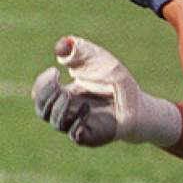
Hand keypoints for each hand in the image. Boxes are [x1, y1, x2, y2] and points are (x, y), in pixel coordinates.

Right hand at [31, 37, 180, 147]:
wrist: (140, 107)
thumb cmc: (119, 85)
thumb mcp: (102, 62)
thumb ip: (83, 52)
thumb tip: (63, 45)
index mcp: (66, 95)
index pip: (41, 94)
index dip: (42, 84)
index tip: (54, 70)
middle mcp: (69, 112)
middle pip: (42, 110)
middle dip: (46, 95)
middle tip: (59, 85)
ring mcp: (78, 125)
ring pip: (56, 123)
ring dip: (60, 108)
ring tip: (71, 95)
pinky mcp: (91, 137)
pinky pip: (74, 135)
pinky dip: (76, 123)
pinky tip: (87, 108)